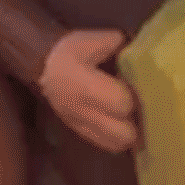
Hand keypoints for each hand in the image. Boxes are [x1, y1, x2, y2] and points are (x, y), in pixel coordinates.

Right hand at [40, 26, 137, 150]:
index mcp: (83, 86)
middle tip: (139, 103)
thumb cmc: (70, 51)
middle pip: (124, 133)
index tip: (137, 85)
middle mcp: (82, 112)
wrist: (45, 67)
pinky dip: (119, 137)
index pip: (121, 103)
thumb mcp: (91, 39)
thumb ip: (117, 45)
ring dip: (129, 131)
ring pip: (118, 143)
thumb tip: (139, 50)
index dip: (133, 94)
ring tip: (132, 113)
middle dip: (136, 119)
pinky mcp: (82, 134)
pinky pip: (108, 145)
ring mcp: (81, 127)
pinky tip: (121, 121)